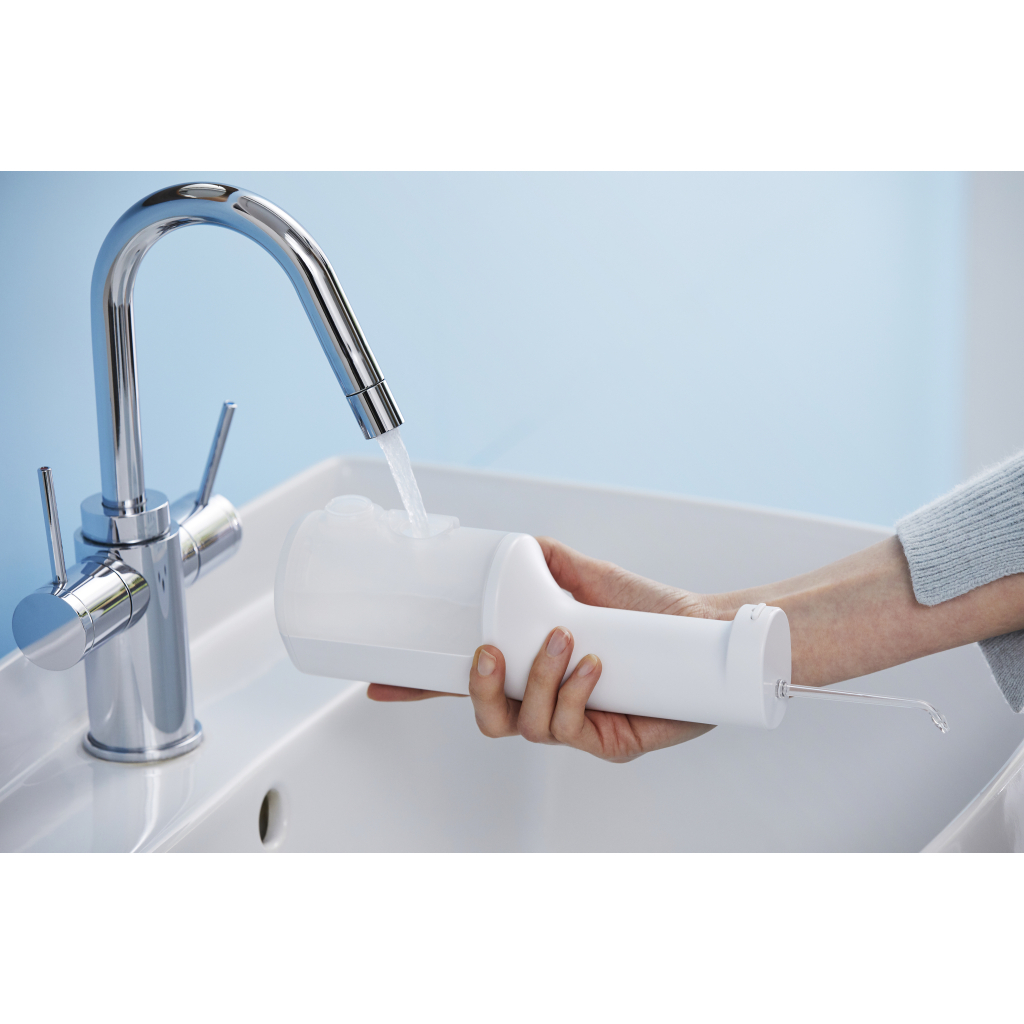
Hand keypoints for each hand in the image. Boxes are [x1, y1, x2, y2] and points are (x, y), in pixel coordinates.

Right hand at [367, 537, 719, 759]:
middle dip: (479, 687)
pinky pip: (570, 731)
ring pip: (524, 726)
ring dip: (536, 680)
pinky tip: (594, 667)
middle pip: (486, 717)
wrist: (701, 632)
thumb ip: (547, 561)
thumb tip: (512, 544)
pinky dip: (573, 693)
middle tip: (492, 651)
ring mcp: (575, 727)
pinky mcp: (608, 743)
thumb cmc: (647, 613)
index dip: (421, 687)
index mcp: (532, 669)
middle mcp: (546, 702)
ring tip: (564, 642)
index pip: (465, 683)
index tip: (380, 684)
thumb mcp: (587, 577)